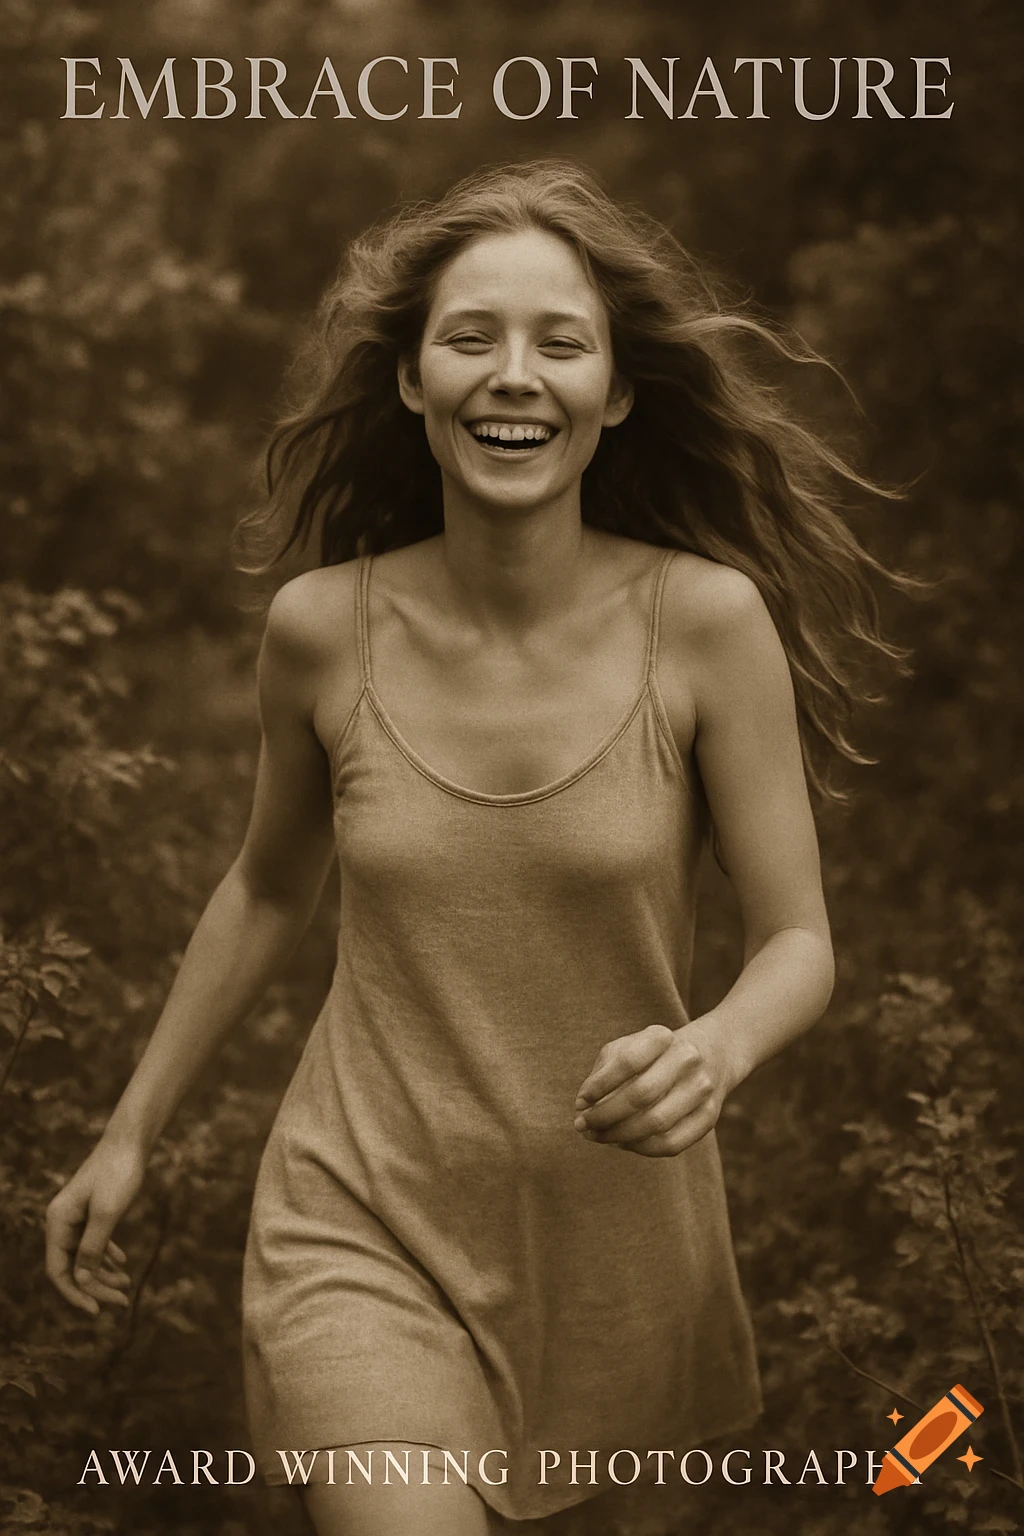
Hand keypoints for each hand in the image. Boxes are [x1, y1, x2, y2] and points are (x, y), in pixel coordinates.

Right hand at [45, 1139, 143, 1314]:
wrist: (130, 1141)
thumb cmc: (118, 1173)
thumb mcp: (107, 1213)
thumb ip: (92, 1248)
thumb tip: (81, 1281)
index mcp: (58, 1222)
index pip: (58, 1271)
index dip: (75, 1294)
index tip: (97, 1310)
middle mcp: (62, 1221)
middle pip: (73, 1267)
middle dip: (96, 1287)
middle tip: (123, 1302)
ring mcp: (77, 1216)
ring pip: (85, 1256)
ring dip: (103, 1274)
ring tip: (126, 1287)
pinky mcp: (92, 1210)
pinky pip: (95, 1242)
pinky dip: (107, 1255)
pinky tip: (122, 1265)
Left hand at [573, 1023, 725, 1156]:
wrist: (710, 1054)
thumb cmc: (654, 1055)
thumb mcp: (628, 1048)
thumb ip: (602, 1073)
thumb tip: (582, 1107)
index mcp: (662, 1036)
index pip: (627, 1062)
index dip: (599, 1085)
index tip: (580, 1101)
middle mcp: (687, 1059)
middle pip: (640, 1095)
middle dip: (605, 1116)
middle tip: (582, 1126)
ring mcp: (702, 1089)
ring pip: (656, 1124)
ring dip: (619, 1136)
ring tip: (598, 1136)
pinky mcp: (709, 1117)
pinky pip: (672, 1144)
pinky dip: (641, 1148)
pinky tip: (624, 1143)